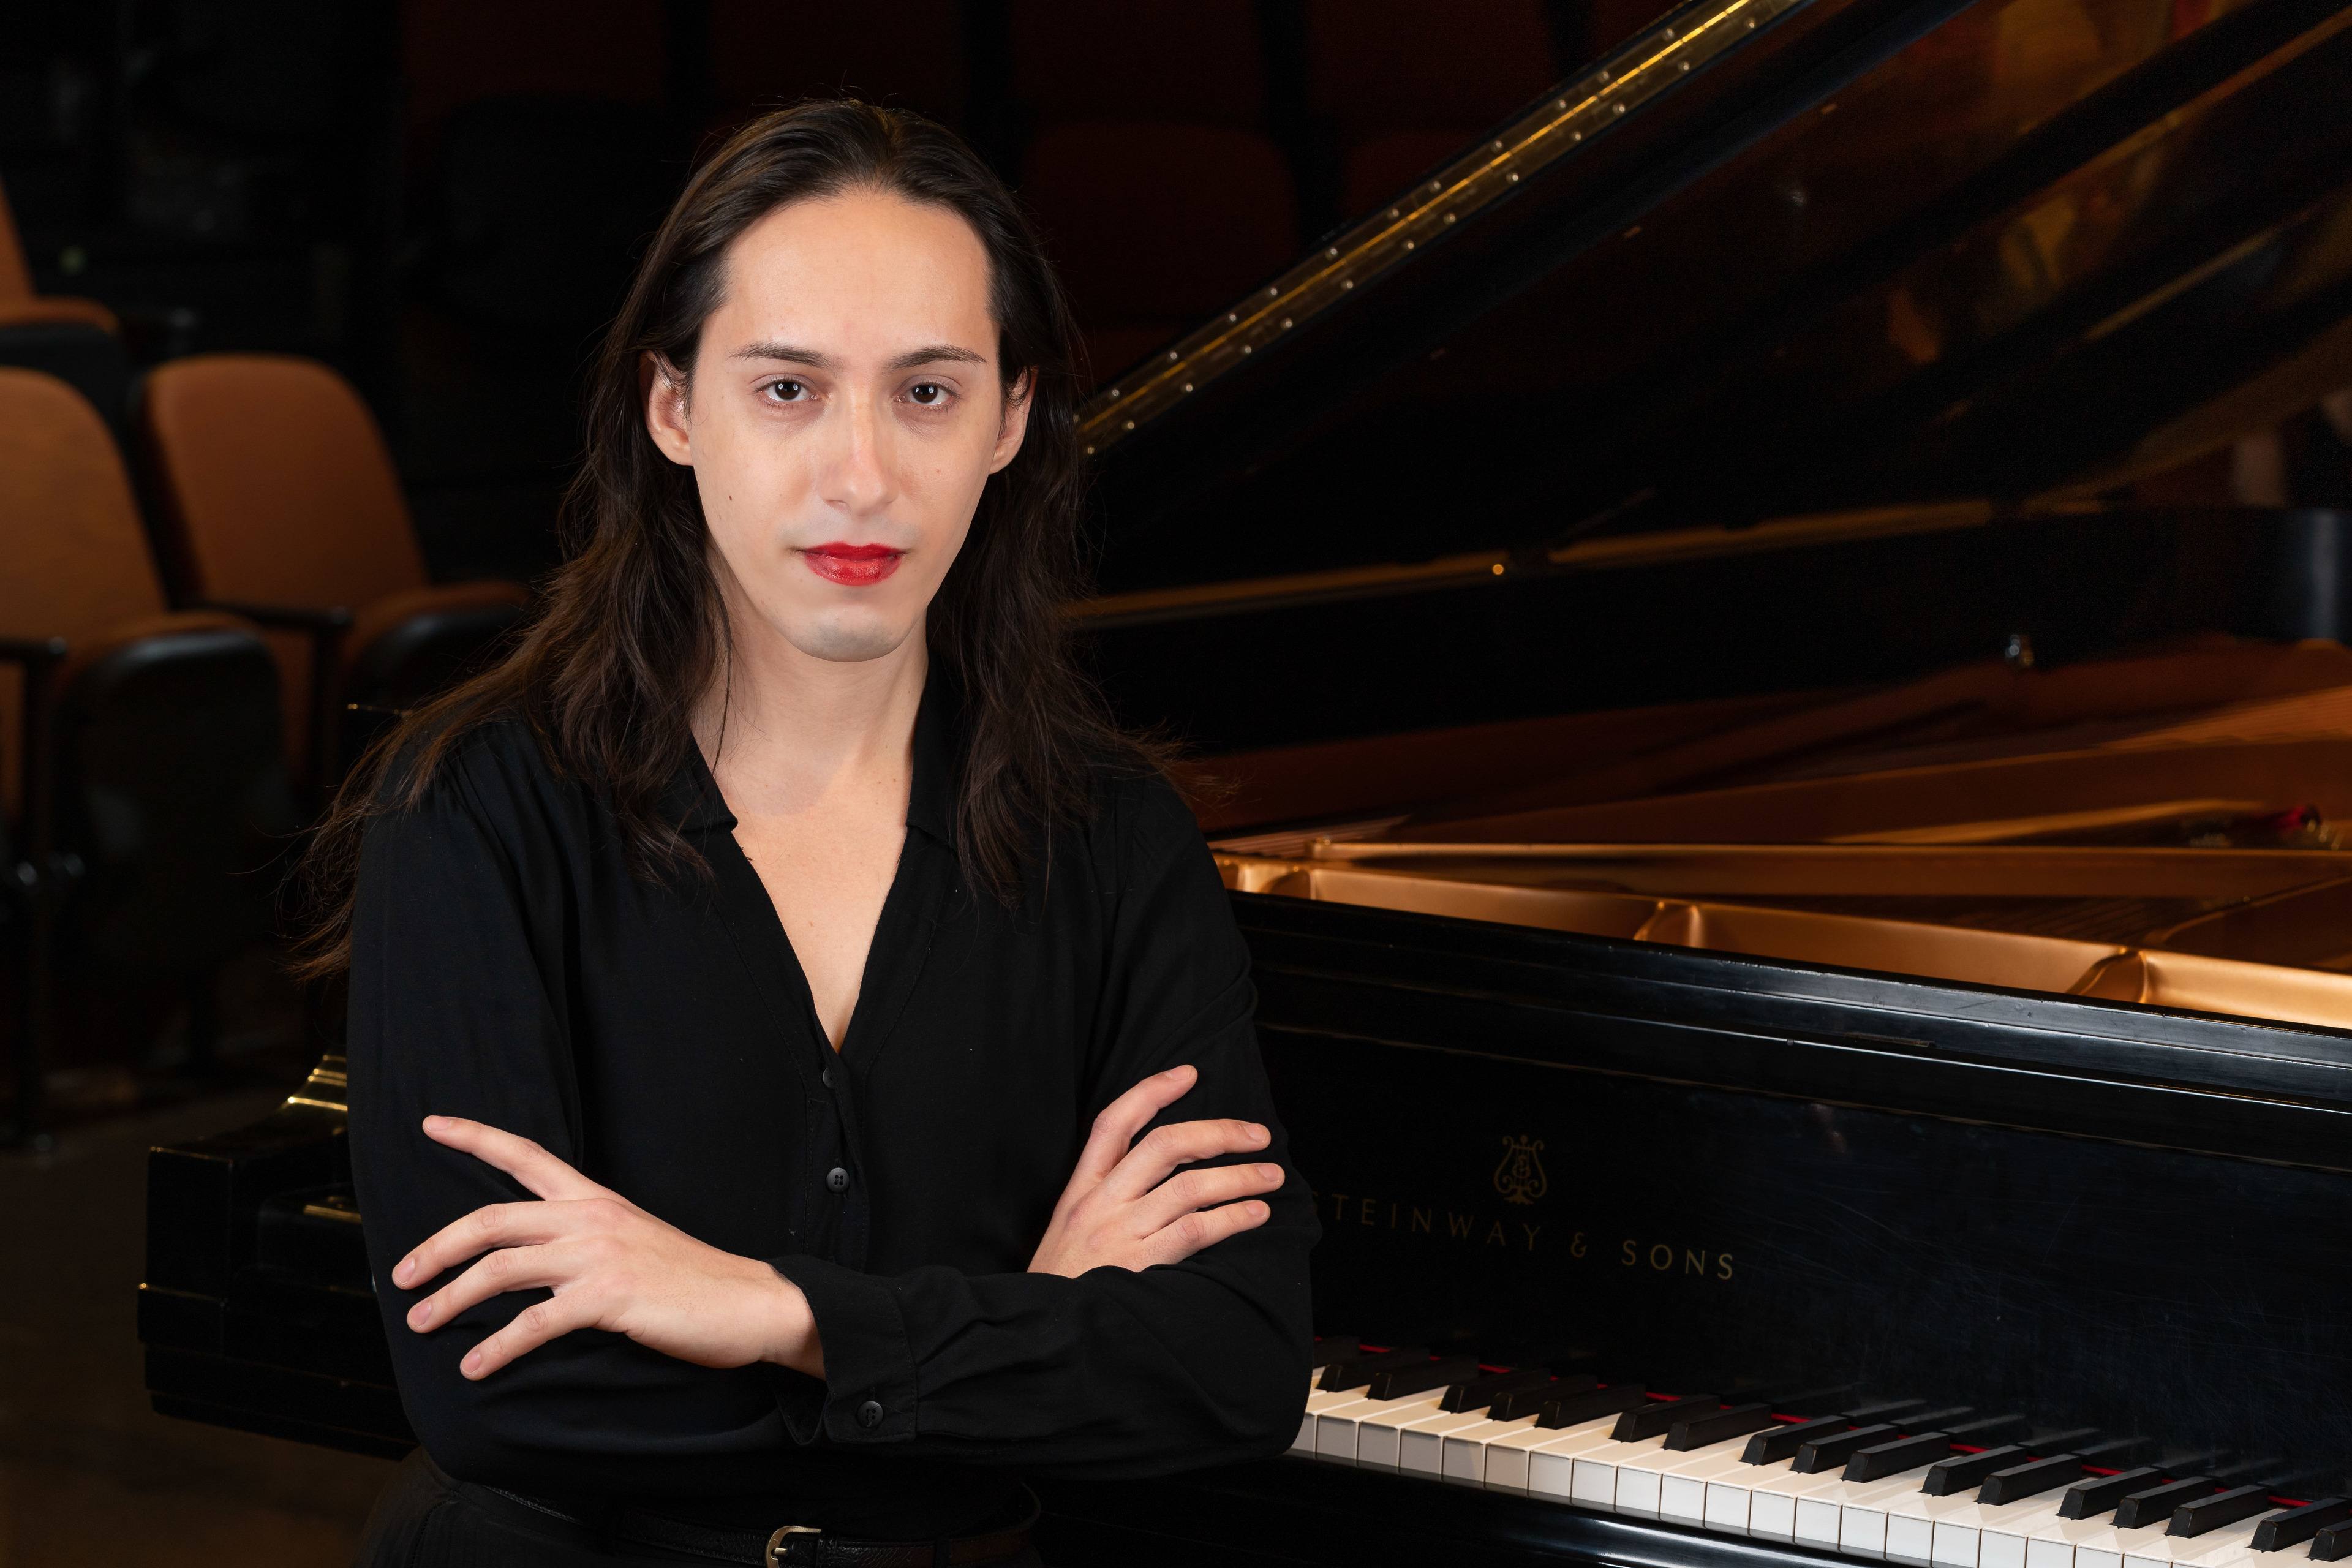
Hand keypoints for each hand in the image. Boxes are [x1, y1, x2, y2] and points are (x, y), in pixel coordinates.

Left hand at [391, 1115, 823, 1380]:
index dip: (475, 1137)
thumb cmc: (691, 1279)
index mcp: (595, 1198)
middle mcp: (591, 1218)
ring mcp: (599, 1256)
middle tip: (401, 1276)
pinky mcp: (608, 1297)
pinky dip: (497, 1347)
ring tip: (422, 1321)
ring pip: (501, 1269)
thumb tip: (534, 1263)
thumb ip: (585, 1241)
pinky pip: (534, 1322)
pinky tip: (475, 1366)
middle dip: (437, 1247)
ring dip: (451, 1298)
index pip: (526, 1154)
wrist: (747, 1302)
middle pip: (492, 1219)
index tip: (432, 1124)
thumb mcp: (633, 1241)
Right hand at [1028, 1064, 1284, 1277]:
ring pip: (1189, 1186)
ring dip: (1239, 1177)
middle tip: (1258, 1135)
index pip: (1113, 1122)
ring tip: (1271, 1177)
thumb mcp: (1068, 1230)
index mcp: (1080, 1189)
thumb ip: (1106, 1198)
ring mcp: (1119, 1234)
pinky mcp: (1138, 1268)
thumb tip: (1166, 1172)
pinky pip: (1194, 1231)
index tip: (1189, 1073)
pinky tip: (1255, 1215)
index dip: (1152, 1091)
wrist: (1042, 1335)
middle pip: (1165, 1145)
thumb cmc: (1062, 1284)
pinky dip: (1231, 1218)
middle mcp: (1100, 1203)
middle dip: (1218, 1132)